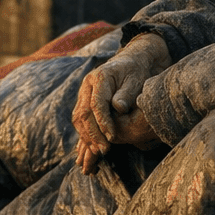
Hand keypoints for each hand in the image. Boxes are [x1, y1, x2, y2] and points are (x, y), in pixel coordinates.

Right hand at [72, 34, 171, 171]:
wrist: (129, 64)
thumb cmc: (135, 72)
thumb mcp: (136, 80)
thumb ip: (127, 94)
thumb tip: (118, 108)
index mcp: (100, 77)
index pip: (97, 103)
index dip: (103, 122)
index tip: (112, 137)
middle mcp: (87, 85)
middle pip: (84, 113)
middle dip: (93, 134)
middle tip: (105, 150)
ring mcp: (83, 93)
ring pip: (78, 118)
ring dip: (87, 137)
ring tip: (99, 151)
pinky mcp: (84, 102)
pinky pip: (80, 120)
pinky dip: (85, 134)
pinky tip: (94, 146)